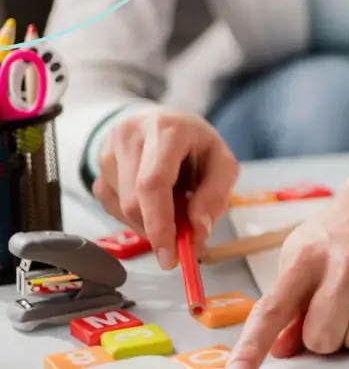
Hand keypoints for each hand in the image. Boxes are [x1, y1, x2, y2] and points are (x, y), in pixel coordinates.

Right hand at [93, 109, 238, 268]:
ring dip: (149, 222)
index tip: (170, 255)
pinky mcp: (98, 169)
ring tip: (173, 203)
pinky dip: (136, 217)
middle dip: (158, 231)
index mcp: (166, 130)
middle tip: (180, 244)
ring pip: (123, 209)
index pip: (153, 183)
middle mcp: (130, 136)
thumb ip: (215, 195)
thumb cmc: (195, 144)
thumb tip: (197, 231)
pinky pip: (113, 208)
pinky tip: (153, 202)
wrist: (163, 122)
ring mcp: (108, 152)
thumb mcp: (222, 163)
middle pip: (134, 202)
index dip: (159, 224)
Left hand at [227, 131, 348, 367]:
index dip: (253, 345)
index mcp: (306, 257)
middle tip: (336, 309)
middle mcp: (344, 261)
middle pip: (322, 337)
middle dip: (326, 336)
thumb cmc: (340, 235)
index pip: (273, 309)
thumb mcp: (303, 255)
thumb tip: (280, 348)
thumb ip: (289, 303)